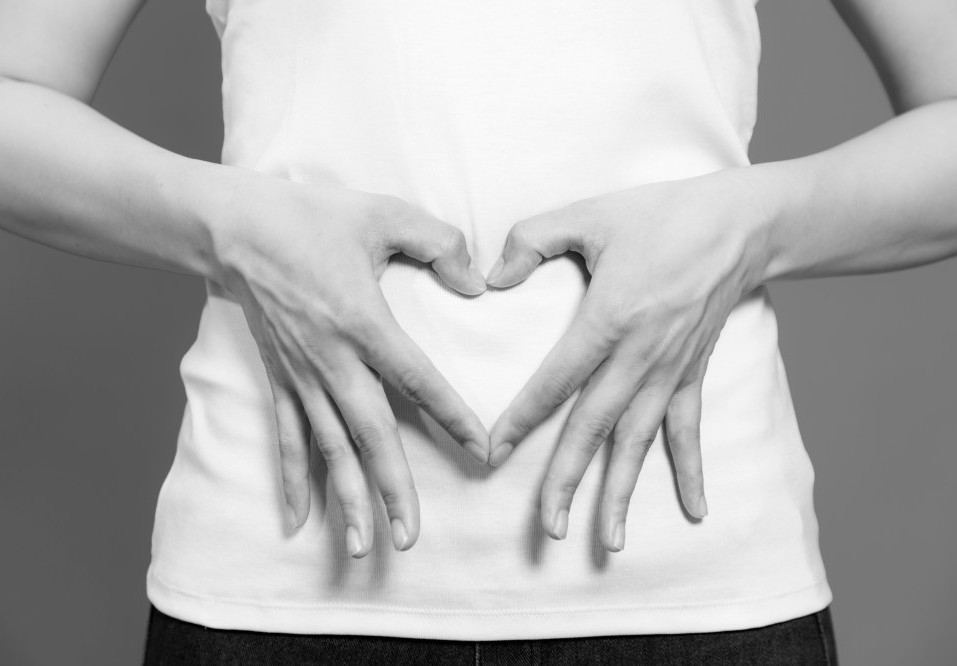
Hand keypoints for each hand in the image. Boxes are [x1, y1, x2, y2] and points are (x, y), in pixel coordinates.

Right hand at [206, 171, 489, 557]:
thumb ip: (438, 243)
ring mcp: (300, 374)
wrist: (232, 225)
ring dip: (346, 499)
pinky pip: (287, 436)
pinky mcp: (278, 377)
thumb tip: (476, 284)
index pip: (417, 380)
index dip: (452, 417)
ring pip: (328, 447)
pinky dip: (294, 478)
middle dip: (391, 489)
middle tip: (408, 538)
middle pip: (369, 434)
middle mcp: (330, 359)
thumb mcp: (383, 213)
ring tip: (364, 546)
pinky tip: (300, 519)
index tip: (482, 452)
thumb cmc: (310, 216)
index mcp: (362, 321)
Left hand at [485, 168, 772, 551]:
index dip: (521, 419)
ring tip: (609, 541)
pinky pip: (689, 430)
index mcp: (609, 318)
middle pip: (595, 428)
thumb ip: (531, 239)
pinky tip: (695, 512)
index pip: (554, 381)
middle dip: (568, 481)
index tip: (492, 454)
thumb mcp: (590, 213)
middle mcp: (640, 355)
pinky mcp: (693, 372)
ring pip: (640, 442)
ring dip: (623, 492)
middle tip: (548, 529)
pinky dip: (690, 471)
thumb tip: (491, 278)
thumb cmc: (662, 215)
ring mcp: (671, 370)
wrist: (741, 224)